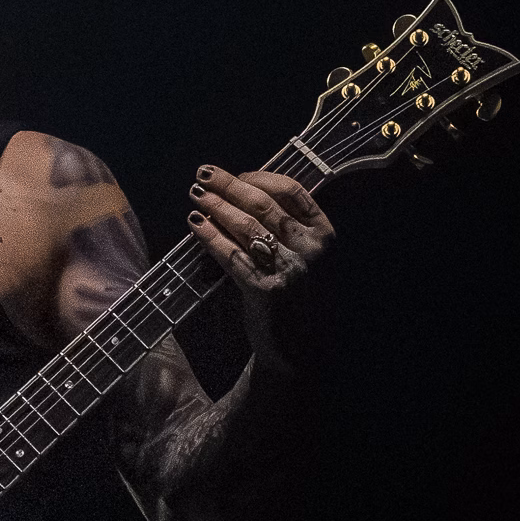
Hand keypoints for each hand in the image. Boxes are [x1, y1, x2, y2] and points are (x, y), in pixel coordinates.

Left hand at [186, 165, 334, 364]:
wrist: (298, 347)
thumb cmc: (297, 296)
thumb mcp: (305, 256)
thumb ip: (287, 227)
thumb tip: (244, 192)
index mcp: (324, 234)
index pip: (292, 191)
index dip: (260, 177)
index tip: (237, 174)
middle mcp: (310, 249)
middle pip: (263, 204)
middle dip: (229, 185)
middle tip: (204, 174)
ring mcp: (288, 269)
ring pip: (246, 226)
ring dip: (216, 205)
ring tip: (196, 194)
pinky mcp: (265, 290)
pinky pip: (231, 254)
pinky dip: (210, 236)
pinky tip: (195, 223)